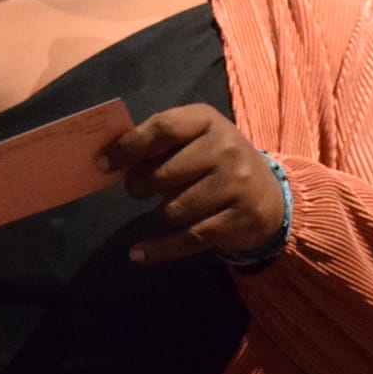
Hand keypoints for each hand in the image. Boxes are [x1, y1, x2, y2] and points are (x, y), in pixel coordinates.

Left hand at [99, 105, 285, 263]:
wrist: (268, 195)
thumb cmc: (215, 162)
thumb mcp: (194, 139)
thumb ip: (158, 144)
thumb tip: (110, 160)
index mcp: (207, 120)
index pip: (162, 128)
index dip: (128, 147)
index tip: (104, 164)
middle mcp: (225, 148)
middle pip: (162, 173)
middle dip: (139, 186)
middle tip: (137, 190)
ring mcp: (235, 184)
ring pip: (174, 211)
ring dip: (158, 216)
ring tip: (164, 210)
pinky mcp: (239, 219)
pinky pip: (188, 239)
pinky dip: (159, 249)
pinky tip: (138, 253)